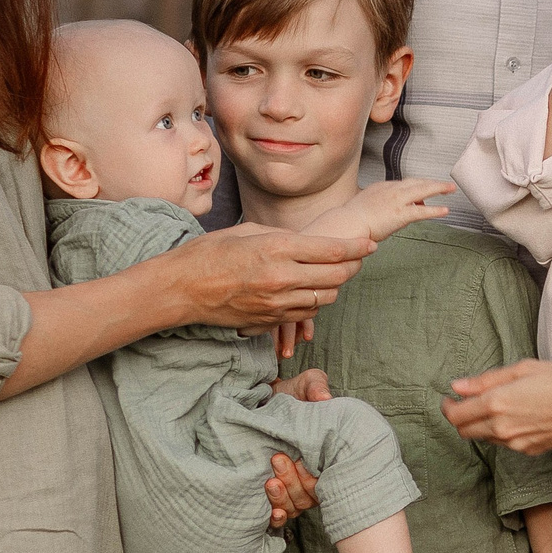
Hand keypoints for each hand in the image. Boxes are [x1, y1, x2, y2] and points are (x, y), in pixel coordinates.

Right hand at [166, 223, 367, 332]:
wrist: (181, 289)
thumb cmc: (210, 253)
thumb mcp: (249, 232)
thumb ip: (283, 237)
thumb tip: (308, 240)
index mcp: (277, 249)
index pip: (333, 250)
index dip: (357, 247)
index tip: (370, 243)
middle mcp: (282, 278)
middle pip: (337, 276)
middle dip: (352, 266)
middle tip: (357, 257)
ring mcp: (277, 303)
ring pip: (326, 298)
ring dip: (333, 285)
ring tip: (331, 273)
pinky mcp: (270, 320)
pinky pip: (305, 313)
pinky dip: (313, 301)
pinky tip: (308, 290)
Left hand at [263, 370, 330, 527]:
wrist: (261, 401)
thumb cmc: (288, 395)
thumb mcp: (304, 384)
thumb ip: (316, 387)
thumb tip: (324, 399)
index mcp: (322, 455)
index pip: (324, 478)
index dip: (311, 476)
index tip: (295, 458)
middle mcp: (310, 474)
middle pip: (308, 496)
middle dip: (293, 482)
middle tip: (277, 459)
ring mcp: (292, 486)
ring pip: (294, 507)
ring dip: (283, 499)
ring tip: (270, 481)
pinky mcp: (273, 493)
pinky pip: (281, 515)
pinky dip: (278, 516)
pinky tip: (272, 511)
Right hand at [312, 178, 454, 243]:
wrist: (347, 223)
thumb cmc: (351, 220)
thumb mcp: (365, 206)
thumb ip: (378, 207)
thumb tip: (386, 213)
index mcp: (381, 187)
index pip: (404, 183)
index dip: (416, 186)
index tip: (424, 192)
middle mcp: (391, 190)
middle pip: (416, 182)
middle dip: (432, 182)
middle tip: (445, 184)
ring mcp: (397, 200)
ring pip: (423, 190)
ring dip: (438, 189)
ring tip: (450, 189)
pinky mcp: (401, 213)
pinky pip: (422, 211)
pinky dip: (435, 210)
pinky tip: (445, 210)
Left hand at [443, 360, 551, 454]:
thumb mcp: (526, 369)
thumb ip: (487, 380)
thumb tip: (458, 386)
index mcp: (498, 404)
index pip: (455, 415)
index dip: (448, 406)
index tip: (452, 396)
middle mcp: (503, 429)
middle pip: (465, 431)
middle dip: (462, 417)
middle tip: (470, 400)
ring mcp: (517, 444)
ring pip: (485, 438)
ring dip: (482, 424)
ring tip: (500, 403)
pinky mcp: (531, 451)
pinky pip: (506, 443)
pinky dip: (503, 431)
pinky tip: (520, 414)